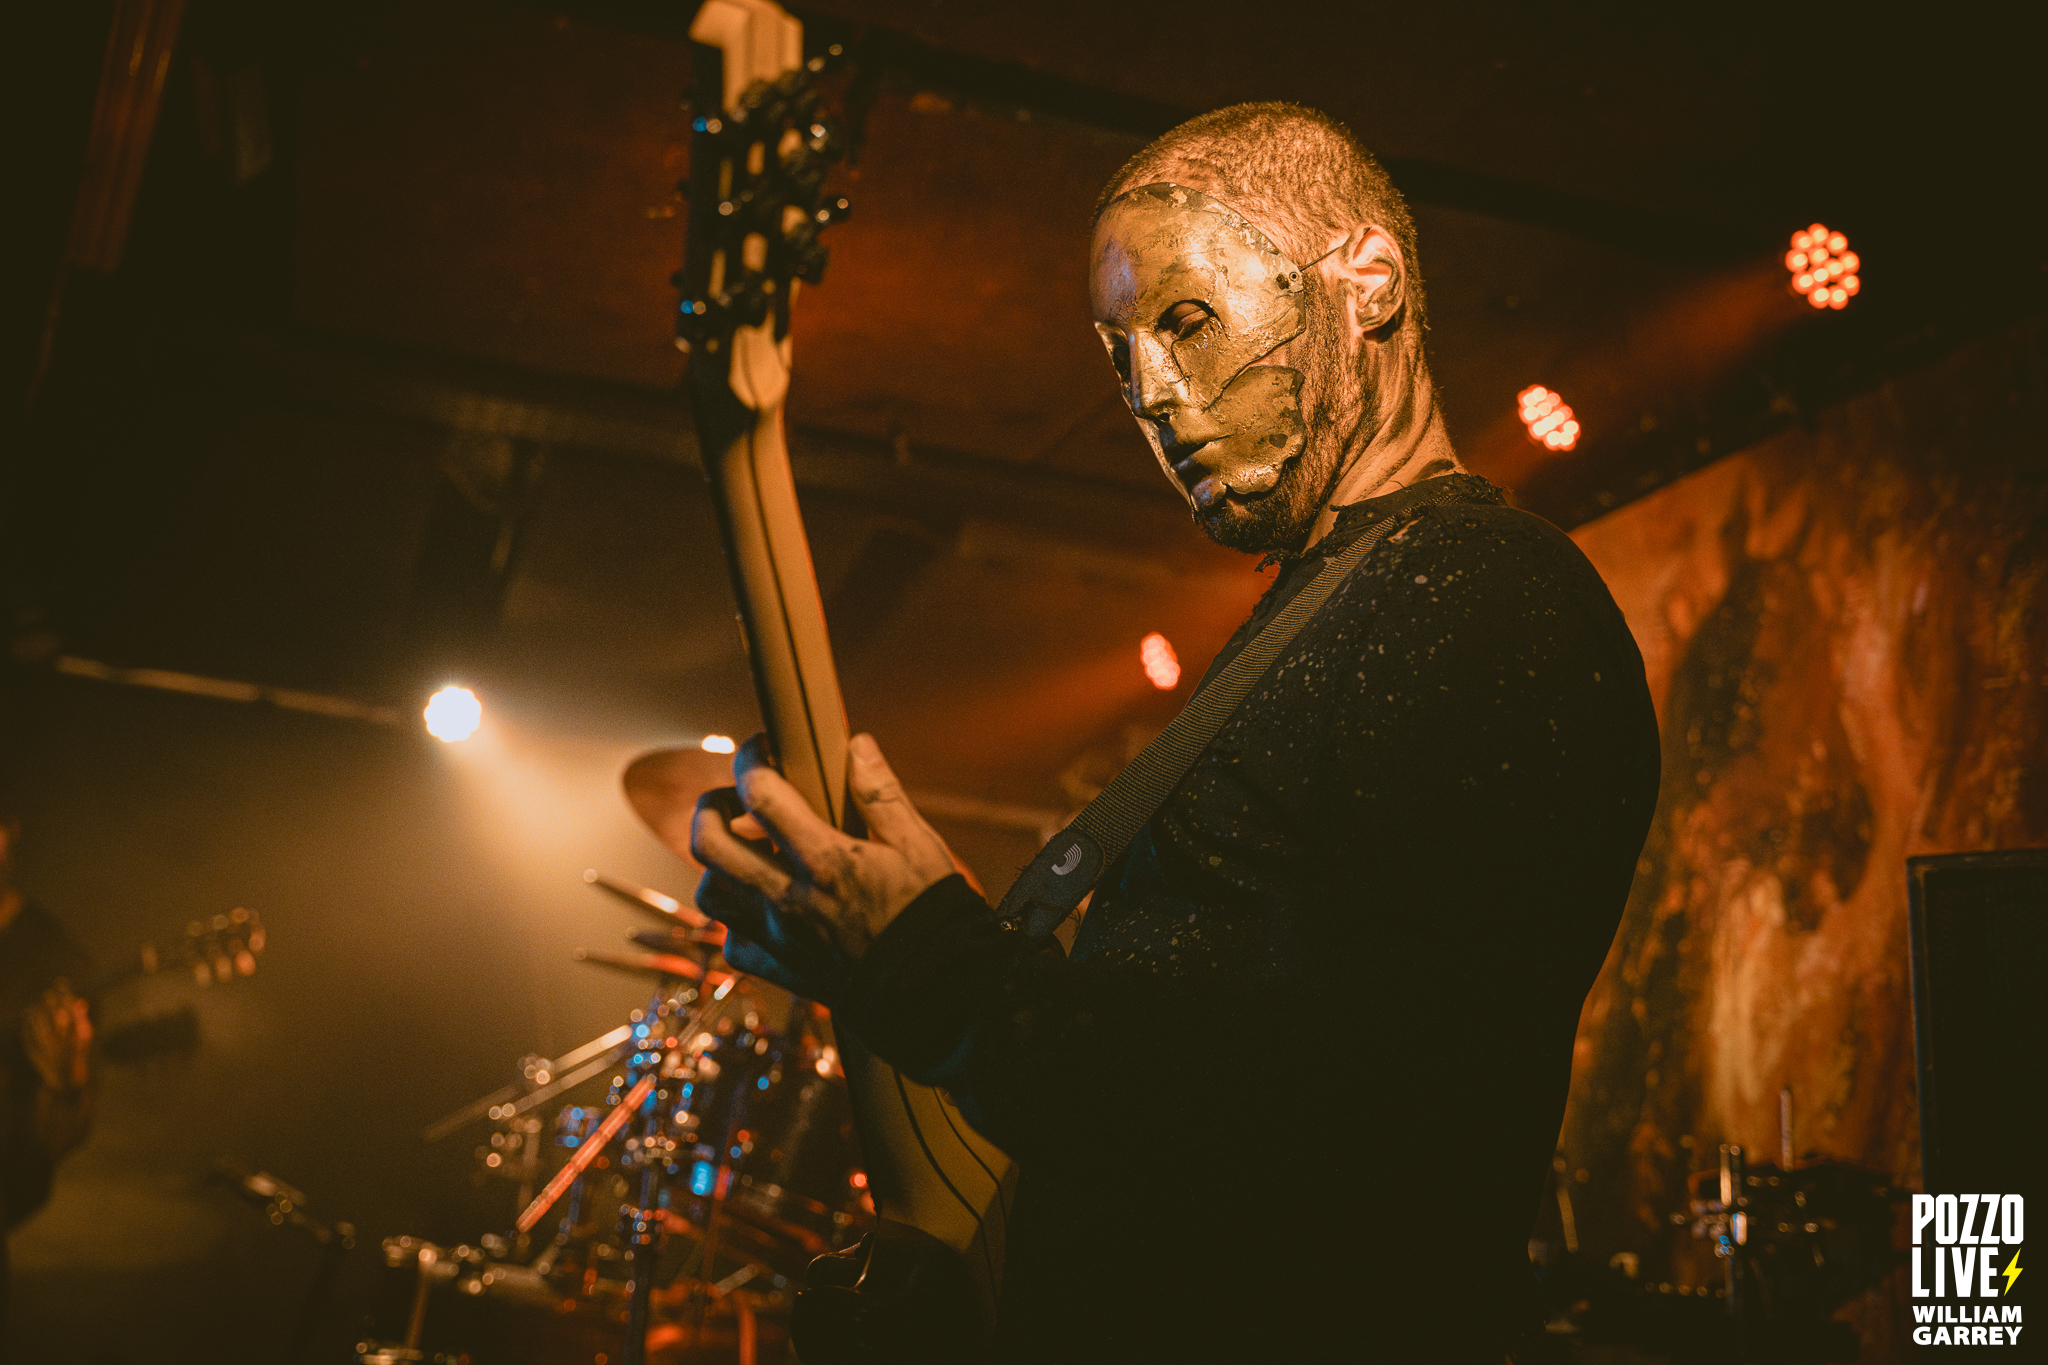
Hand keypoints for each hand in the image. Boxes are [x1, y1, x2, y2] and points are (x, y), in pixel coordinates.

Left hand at [24, 979, 91, 1091]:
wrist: (67, 1082)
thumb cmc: (78, 1058)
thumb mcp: (85, 1038)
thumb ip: (82, 1019)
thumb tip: (80, 1001)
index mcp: (77, 1033)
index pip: (70, 1006)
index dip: (64, 992)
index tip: (61, 982)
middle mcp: (62, 1039)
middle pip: (52, 1012)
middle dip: (49, 1000)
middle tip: (47, 994)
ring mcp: (47, 1047)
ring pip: (38, 1023)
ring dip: (35, 1012)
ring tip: (33, 1008)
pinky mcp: (35, 1054)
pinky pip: (27, 1036)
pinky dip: (26, 1028)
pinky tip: (26, 1022)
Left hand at [687, 733, 959, 997]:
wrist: (936, 995)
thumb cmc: (931, 915)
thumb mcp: (919, 846)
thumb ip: (882, 795)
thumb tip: (858, 745)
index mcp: (826, 860)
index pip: (760, 794)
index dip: (751, 759)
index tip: (763, 749)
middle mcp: (789, 898)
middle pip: (709, 842)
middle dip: (711, 807)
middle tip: (736, 799)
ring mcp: (778, 937)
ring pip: (709, 892)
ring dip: (717, 864)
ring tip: (746, 850)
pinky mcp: (780, 970)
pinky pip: (732, 942)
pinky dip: (736, 919)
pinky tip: (762, 904)